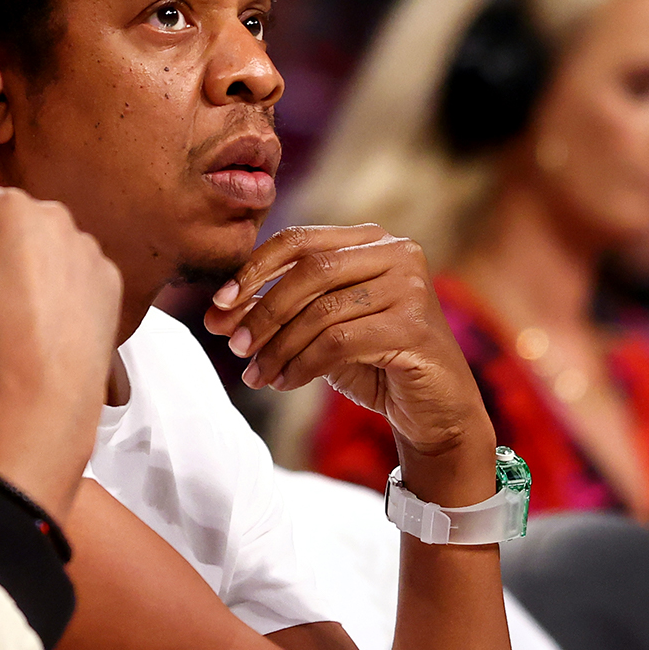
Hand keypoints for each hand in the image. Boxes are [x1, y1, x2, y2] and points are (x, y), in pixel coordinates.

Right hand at [0, 171, 121, 519]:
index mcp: (5, 208)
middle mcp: (52, 215)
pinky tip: (44, 316)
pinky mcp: (108, 278)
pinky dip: (59, 283)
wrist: (45, 391)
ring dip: (27, 259)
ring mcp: (86, 247)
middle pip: (8, 214)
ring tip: (13, 306)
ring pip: (44, 240)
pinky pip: (73, 269)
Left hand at [204, 225, 494, 503]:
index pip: (300, 240)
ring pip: (322, 311)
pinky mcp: (414, 328)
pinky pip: (339, 342)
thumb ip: (276, 311)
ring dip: (279, 346)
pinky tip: (284, 382)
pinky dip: (302, 364)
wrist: (433, 409)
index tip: (218, 302)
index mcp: (372, 240)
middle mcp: (398, 253)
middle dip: (262, 310)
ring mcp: (411, 288)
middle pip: (310, 272)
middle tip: (233, 345)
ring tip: (256, 374)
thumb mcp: (319, 328)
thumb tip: (215, 313)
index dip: (254, 268)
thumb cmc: (373, 360)